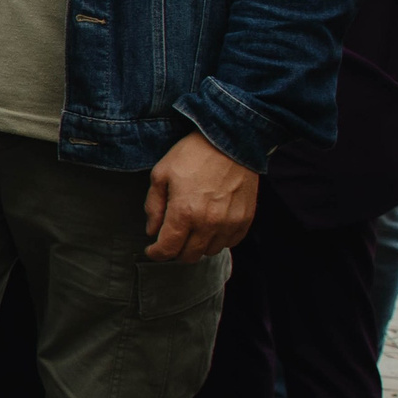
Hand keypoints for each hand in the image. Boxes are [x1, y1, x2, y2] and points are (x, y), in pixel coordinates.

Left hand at [143, 131, 256, 262]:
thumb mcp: (161, 175)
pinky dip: (217, 240)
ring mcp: (230, 223)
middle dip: (174, 252)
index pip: (168, 249)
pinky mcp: (245, 220)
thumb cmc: (192, 155)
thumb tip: (152, 231)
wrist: (230, 142)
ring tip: (190, 231)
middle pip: (189, 256)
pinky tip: (209, 227)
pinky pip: (230, 243)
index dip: (156, 253)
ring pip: (210, 252)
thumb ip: (153, 206)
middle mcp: (209, 223)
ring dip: (197, 247)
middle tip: (169, 241)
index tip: (152, 250)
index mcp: (184, 213)